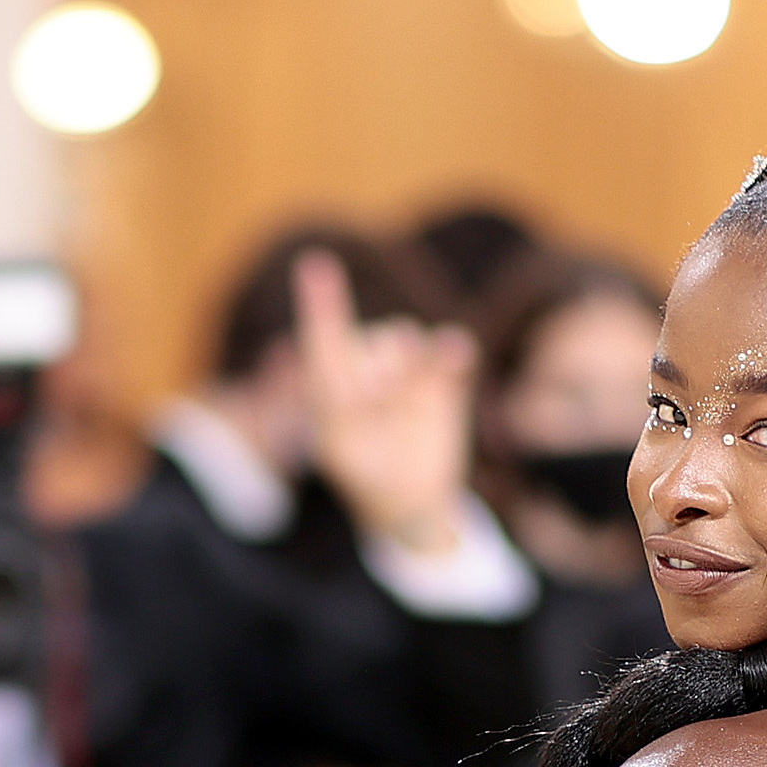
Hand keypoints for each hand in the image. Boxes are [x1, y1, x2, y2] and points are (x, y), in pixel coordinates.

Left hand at [293, 248, 476, 557]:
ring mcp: (410, 372)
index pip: (326, 336)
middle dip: (377, 362)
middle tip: (378, 399)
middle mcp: (371, 367)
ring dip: (408, 358)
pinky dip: (451, 348)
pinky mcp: (445, 379)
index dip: (323, 301)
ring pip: (407, 337)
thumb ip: (346, 402)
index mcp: (334, 382)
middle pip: (375, 336)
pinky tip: (453, 353)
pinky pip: (451, 346)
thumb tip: (374, 373)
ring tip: (404, 399)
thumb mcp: (341, 447)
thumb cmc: (366, 475)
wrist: (409, 501)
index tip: (313, 264)